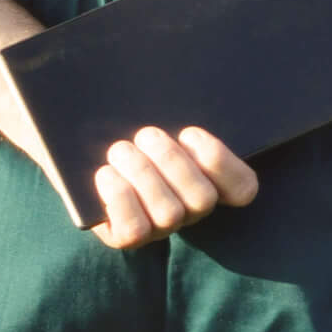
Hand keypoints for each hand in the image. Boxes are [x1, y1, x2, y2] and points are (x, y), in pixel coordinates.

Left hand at [88, 126, 258, 249]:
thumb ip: (175, 116)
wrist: (88, 158)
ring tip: (121, 150)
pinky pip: (134, 229)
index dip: (222, 163)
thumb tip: (182, 94)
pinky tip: (107, 174)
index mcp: (210, 179)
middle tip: (146, 135)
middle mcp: (190, 210)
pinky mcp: (128, 237)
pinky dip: (120, 198)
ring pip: (168, 212)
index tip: (189, 132)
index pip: (243, 188)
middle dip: (172, 162)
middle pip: (202, 199)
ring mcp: (161, 228)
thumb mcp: (158, 121)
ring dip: (142, 175)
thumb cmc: (132, 135)